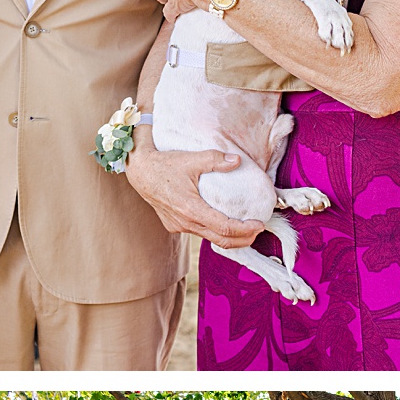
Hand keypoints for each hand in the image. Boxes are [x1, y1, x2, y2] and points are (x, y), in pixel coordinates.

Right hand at [125, 140, 265, 250]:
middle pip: (220, 241)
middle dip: (243, 239)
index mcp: (192, 209)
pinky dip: (213, 231)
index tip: (259, 225)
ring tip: (244, 229)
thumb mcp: (191, 159)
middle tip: (258, 231)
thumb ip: (215, 159)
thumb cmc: (164, 164)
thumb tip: (237, 160)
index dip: (245, 230)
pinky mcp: (174, 225)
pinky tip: (220, 222)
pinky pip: (198, 232)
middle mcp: (186, 222)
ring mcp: (179, 226)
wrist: (140, 171)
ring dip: (229, 237)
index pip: (224, 228)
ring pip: (209, 238)